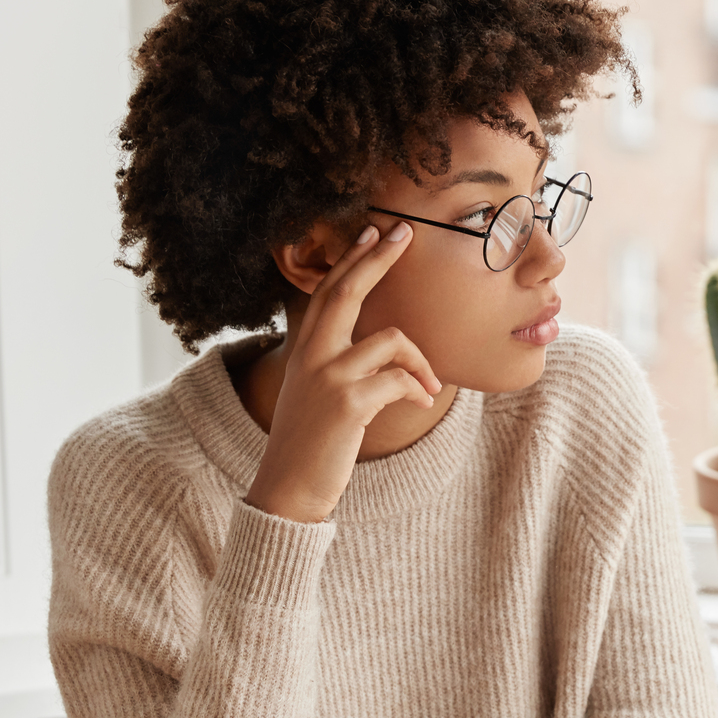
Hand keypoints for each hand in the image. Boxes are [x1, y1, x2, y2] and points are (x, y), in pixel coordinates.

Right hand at [246, 220, 442, 521]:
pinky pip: (400, 380)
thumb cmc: (313, 442)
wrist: (289, 487)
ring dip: (421, 362)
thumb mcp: (319, 391)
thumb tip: (387, 348)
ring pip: (392, 340)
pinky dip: (418, 389)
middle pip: (347, 292)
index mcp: (305, 349)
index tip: (372, 230)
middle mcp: (312, 355)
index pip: (328, 292)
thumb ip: (340, 362)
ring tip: (428, 386)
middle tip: (405, 232)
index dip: (352, 260)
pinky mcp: (349, 403)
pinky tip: (420, 401)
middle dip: (378, 258)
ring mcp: (328, 377)